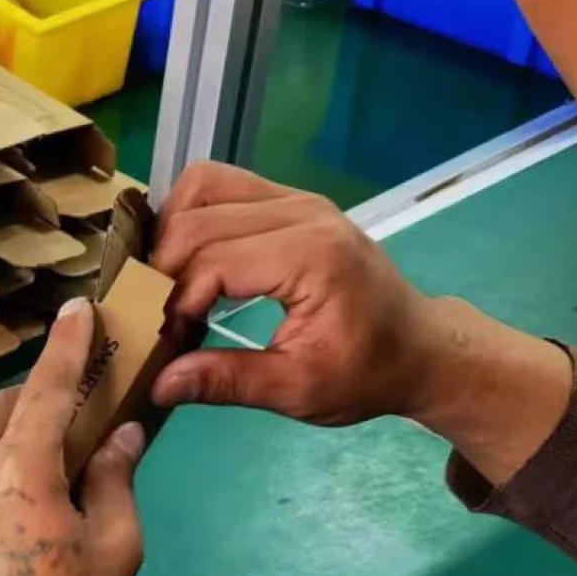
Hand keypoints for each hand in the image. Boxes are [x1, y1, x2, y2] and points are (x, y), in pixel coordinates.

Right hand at [152, 161, 571, 482]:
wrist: (417, 347)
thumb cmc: (365, 373)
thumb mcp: (297, 390)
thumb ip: (227, 381)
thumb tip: (159, 383)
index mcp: (310, 256)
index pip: (211, 262)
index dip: (175, 305)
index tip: (169, 346)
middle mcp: (302, 211)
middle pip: (197, 217)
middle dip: (163, 269)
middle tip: (159, 317)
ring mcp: (297, 198)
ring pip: (203, 185)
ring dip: (171, 231)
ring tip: (167, 283)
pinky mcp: (292, 200)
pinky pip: (223, 185)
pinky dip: (192, 216)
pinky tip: (189, 261)